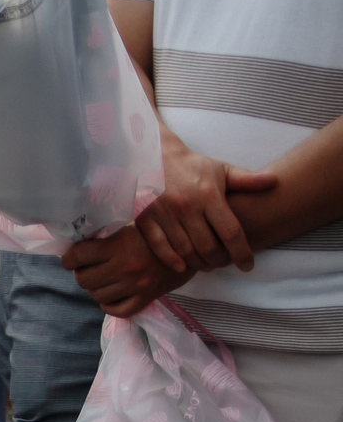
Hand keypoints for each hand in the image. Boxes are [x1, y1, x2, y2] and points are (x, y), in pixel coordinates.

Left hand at [63, 226, 181, 316]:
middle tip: (88, 268)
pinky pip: (118, 311)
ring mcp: (135, 286)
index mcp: (117, 246)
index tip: (71, 258)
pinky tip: (112, 295)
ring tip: (102, 280)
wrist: (190, 245)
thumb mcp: (128, 226)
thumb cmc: (155, 232)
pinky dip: (109, 305)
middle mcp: (124, 267)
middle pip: (83, 280)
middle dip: (81, 274)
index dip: (68, 259)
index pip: (76, 257)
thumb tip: (76, 243)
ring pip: (97, 296)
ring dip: (95, 289)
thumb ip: (104, 236)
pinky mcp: (146, 298)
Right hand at [134, 131, 274, 276]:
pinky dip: (171, 260)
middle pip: (208, 247)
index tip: (247, 265)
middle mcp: (186, 206)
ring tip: (207, 265)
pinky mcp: (145, 218)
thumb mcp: (220, 169)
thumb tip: (275, 181)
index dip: (242, 253)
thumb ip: (247, 180)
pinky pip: (159, 246)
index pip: (231, 232)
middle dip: (220, 261)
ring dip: (199, 263)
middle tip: (225, 263)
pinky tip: (182, 266)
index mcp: (208, 195)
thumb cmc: (191, 167)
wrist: (152, 155)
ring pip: (185, 250)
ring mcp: (164, 214)